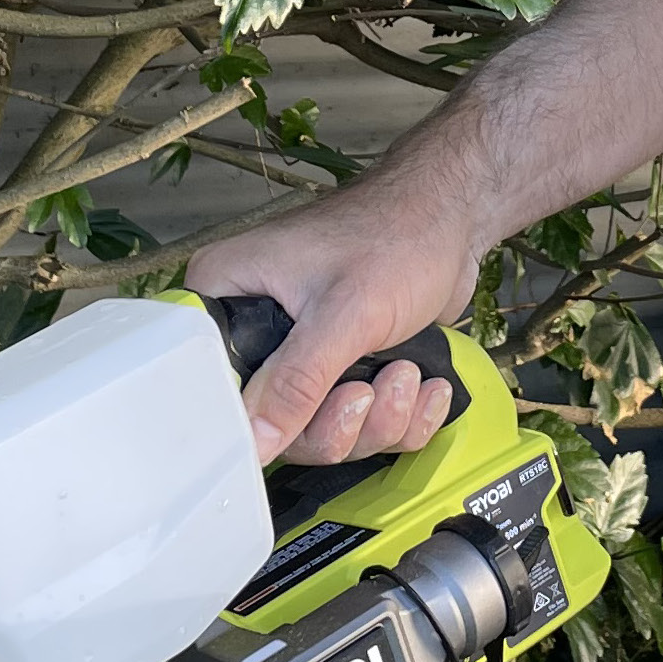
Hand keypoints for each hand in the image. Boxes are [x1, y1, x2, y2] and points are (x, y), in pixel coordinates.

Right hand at [182, 187, 480, 464]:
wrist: (453, 219)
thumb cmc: (397, 235)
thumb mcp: (343, 314)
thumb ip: (296, 384)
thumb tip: (256, 442)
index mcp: (229, 297)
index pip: (209, 385)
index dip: (249, 421)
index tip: (296, 423)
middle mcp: (256, 330)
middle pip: (274, 424)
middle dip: (337, 422)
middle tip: (367, 390)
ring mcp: (302, 355)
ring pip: (325, 431)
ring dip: (379, 418)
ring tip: (407, 373)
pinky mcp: (344, 370)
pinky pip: (363, 426)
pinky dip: (403, 417)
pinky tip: (426, 384)